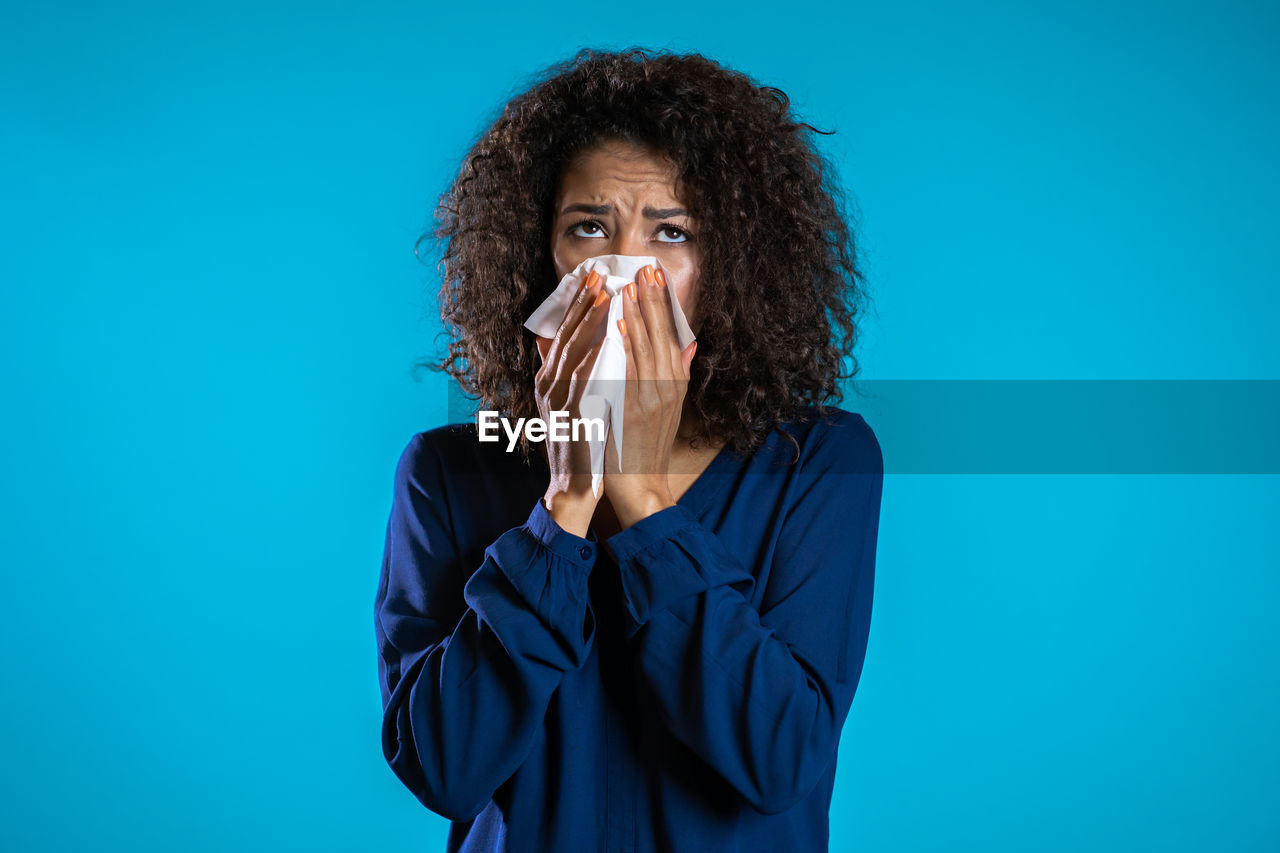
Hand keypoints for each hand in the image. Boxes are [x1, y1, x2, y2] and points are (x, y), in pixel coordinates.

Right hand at [535, 270, 609, 535]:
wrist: (574, 488)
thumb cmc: (577, 445)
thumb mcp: (565, 404)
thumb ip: (562, 373)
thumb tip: (552, 342)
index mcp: (550, 381)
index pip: (563, 334)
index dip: (577, 304)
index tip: (592, 278)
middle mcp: (549, 387)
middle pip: (565, 337)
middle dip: (582, 304)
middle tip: (598, 275)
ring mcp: (558, 402)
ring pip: (573, 353)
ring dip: (588, 323)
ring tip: (604, 296)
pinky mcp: (572, 420)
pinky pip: (583, 385)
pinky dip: (593, 361)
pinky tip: (605, 343)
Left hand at [604, 264, 697, 528]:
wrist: (640, 485)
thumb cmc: (648, 447)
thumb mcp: (670, 409)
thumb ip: (678, 374)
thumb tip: (689, 344)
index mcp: (674, 383)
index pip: (671, 333)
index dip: (664, 303)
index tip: (656, 275)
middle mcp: (668, 386)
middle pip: (662, 333)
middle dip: (653, 299)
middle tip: (646, 267)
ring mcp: (652, 396)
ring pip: (646, 345)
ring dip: (639, 312)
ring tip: (632, 284)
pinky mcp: (635, 407)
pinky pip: (630, 368)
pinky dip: (626, 344)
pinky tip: (619, 324)